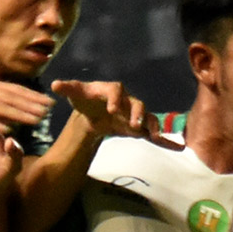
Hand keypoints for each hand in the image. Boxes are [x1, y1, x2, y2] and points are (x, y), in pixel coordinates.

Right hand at [0, 79, 54, 148]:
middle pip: (8, 96)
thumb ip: (2, 109)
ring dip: (18, 113)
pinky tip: (9, 130)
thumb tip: (24, 109)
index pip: (12, 89)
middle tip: (48, 110)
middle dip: (30, 103)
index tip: (49, 102)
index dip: (32, 95)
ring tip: (35, 120)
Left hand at [51, 79, 178, 146]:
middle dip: (136, 113)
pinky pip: (154, 133)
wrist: (95, 112)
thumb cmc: (86, 100)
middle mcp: (126, 101)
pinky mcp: (139, 128)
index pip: (115, 89)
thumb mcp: (76, 94)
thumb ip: (68, 89)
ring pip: (148, 118)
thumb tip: (54, 84)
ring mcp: (135, 115)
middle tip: (133, 125)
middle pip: (136, 104)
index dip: (115, 98)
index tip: (111, 109)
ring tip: (153, 136)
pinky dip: (166, 140)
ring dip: (152, 126)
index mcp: (112, 90)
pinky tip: (178, 147)